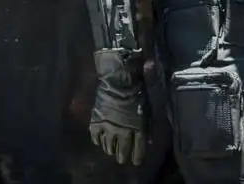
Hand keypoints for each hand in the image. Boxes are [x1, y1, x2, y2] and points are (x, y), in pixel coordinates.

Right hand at [90, 49, 145, 165]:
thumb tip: (148, 141)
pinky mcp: (97, 122)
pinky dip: (97, 140)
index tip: (135, 162)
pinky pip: (95, 137)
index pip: (138, 149)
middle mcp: (123, 132)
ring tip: (110, 151)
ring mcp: (109, 128)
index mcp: (138, 129)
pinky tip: (98, 141)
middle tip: (121, 159)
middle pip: (122, 150)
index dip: (136, 157)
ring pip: (108, 146)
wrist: (119, 81)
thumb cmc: (138, 92)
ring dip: (110, 149)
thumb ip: (148, 127)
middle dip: (122, 156)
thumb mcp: (148, 109)